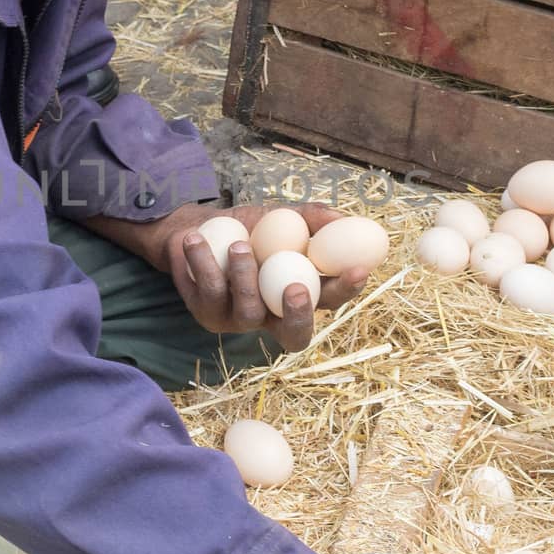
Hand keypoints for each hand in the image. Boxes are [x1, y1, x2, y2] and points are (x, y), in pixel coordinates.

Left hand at [162, 203, 369, 351]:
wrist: (196, 228)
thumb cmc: (247, 227)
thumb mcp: (280, 217)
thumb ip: (310, 218)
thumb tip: (342, 218)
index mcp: (299, 294)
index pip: (330, 301)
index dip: (346, 291)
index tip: (357, 269)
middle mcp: (273, 316)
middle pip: (295, 336)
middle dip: (299, 316)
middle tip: (297, 289)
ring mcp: (240, 320)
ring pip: (249, 310)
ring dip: (245, 276)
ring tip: (238, 245)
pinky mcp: (207, 315)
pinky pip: (210, 293)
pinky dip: (204, 262)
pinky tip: (195, 240)